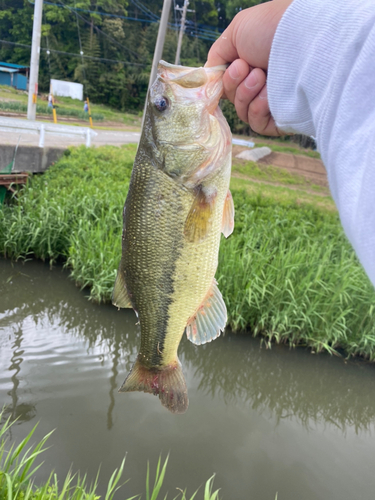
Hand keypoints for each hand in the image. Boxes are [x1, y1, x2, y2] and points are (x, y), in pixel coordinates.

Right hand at [206, 0, 293, 135]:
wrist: (303, 41)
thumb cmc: (271, 29)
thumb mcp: (235, 32)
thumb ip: (217, 56)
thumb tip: (209, 79)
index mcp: (251, 63)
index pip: (226, 83)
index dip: (221, 81)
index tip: (228, 68)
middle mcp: (262, 83)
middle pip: (231, 98)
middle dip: (233, 83)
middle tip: (247, 67)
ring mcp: (272, 101)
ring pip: (241, 112)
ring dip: (245, 94)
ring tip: (261, 76)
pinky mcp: (281, 118)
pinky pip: (256, 124)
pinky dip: (256, 109)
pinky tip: (267, 94)